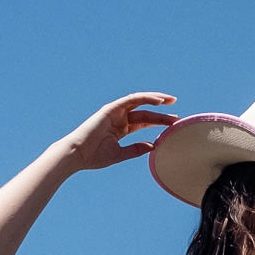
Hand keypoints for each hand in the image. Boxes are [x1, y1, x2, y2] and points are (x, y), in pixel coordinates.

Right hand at [61, 92, 178, 170]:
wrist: (77, 154)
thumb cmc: (94, 156)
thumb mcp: (120, 154)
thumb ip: (136, 149)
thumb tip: (153, 146)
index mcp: (121, 129)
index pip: (144, 122)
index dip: (159, 121)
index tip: (173, 124)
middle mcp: (119, 118)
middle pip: (145, 112)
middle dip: (162, 112)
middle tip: (177, 114)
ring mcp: (115, 112)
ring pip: (140, 102)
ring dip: (156, 100)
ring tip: (171, 101)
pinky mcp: (111, 108)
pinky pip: (132, 99)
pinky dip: (146, 98)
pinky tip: (159, 101)